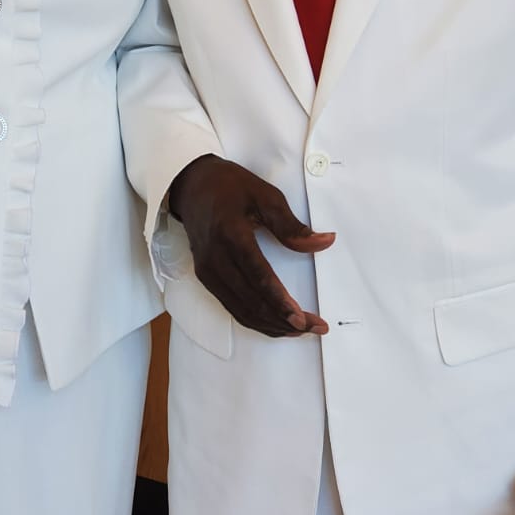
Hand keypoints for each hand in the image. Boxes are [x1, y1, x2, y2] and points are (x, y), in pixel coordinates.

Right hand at [168, 154, 332, 336]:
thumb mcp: (265, 196)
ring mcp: (208, 270)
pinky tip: (274, 323)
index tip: (301, 318)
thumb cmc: (228, 186)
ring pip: (241, 310)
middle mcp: (216, 258)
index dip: (280, 302)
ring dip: (271, 324)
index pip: (258, 277)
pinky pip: (232, 306)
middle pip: (252, 300)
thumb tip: (323, 242)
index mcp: (231, 235)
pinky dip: (255, 320)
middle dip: (283, 320)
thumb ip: (292, 225)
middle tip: (312, 326)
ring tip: (299, 329)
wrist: (191, 185)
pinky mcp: (206, 277)